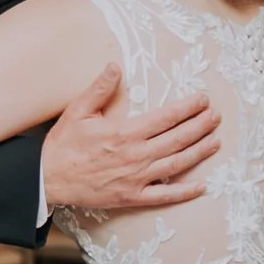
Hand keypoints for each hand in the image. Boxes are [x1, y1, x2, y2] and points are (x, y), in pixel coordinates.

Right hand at [41, 65, 219, 209]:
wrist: (48, 179)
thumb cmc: (63, 145)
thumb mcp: (77, 111)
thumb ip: (99, 88)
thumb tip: (116, 66)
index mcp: (124, 132)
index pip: (165, 117)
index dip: (187, 108)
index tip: (202, 99)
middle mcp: (135, 156)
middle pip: (177, 139)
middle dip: (199, 126)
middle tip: (215, 117)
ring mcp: (136, 179)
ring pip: (176, 164)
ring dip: (199, 152)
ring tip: (215, 142)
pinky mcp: (132, 197)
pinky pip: (164, 196)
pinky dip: (184, 192)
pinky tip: (201, 186)